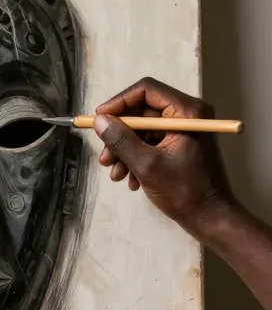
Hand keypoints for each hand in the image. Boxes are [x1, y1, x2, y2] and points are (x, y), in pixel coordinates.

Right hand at [93, 76, 233, 233]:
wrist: (210, 218)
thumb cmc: (184, 191)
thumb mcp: (146, 165)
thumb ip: (121, 140)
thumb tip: (99, 121)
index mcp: (188, 112)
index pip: (146, 91)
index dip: (119, 103)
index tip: (99, 119)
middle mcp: (188, 115)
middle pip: (142, 112)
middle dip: (119, 134)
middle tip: (104, 155)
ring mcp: (185, 130)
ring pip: (143, 130)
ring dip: (124, 150)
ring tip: (114, 173)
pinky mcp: (181, 145)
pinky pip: (151, 142)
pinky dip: (136, 158)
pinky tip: (130, 179)